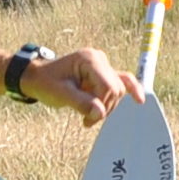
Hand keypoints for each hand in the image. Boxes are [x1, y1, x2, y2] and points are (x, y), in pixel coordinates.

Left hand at [21, 46, 143, 126]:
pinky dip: (130, 90)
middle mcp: (100, 59)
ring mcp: (104, 66)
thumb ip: (81, 103)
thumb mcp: (59, 94)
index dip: (101, 105)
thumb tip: (101, 114)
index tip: (87, 120)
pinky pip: (123, 82)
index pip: (108, 86)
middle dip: (104, 107)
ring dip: (107, 106)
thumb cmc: (46, 83)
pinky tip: (140, 100)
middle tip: (86, 120)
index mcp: (89, 59)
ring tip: (88, 115)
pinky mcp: (104, 74)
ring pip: (118, 91)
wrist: (38, 77)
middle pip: (115, 90)